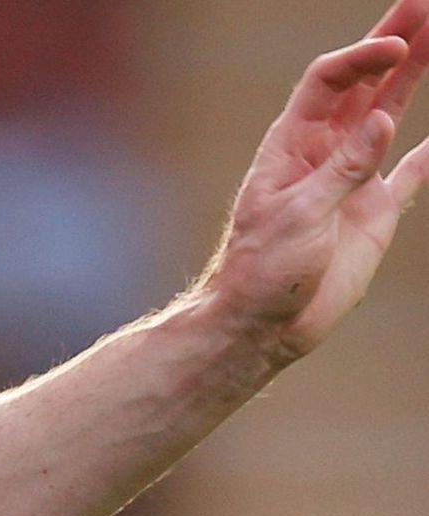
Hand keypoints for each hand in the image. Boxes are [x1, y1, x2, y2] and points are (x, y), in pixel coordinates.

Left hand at [201, 2, 428, 364]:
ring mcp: (351, 178)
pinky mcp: (374, 210)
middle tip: (423, 2)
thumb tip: (383, 122)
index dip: (361, 57)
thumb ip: (342, 170)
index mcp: (292, 146)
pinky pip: (411, 171)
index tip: (396, 43)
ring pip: (388, 113)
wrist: (261, 325)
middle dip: (391, 42)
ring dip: (413, 75)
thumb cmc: (261, 271)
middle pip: (362, 84)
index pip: (329, 83)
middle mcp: (323, 152)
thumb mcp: (298, 217)